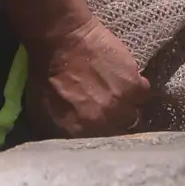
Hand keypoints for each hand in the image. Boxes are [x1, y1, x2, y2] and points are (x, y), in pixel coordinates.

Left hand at [25, 16, 149, 137]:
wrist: (62, 38)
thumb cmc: (47, 71)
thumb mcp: (40, 108)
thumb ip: (58, 129)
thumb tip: (67, 141)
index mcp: (78, 131)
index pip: (95, 147)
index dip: (99, 138)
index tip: (100, 130)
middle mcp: (102, 123)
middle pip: (118, 134)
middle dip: (114, 125)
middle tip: (110, 113)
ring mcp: (120, 105)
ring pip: (134, 116)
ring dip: (127, 108)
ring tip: (119, 98)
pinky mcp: (134, 85)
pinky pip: (144, 94)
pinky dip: (137, 89)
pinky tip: (127, 82)